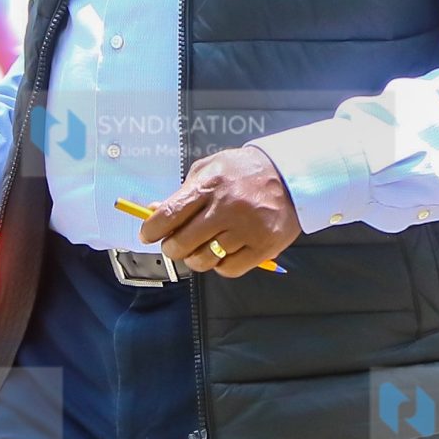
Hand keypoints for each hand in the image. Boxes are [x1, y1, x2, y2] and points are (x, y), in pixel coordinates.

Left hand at [139, 145, 301, 277]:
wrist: (291, 175)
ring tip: (200, 249)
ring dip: (196, 259)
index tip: (147, 235)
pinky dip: (220, 266)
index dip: (152, 230)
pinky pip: (229, 269)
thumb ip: (183, 191)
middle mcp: (227, 208)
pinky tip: (223, 253)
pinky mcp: (264, 247)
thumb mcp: (211, 169)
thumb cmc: (244, 172)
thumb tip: (154, 212)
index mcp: (210, 186)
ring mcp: (247, 229)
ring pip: (204, 260)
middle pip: (182, 243)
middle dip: (172, 248)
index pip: (169, 215)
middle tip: (175, 245)